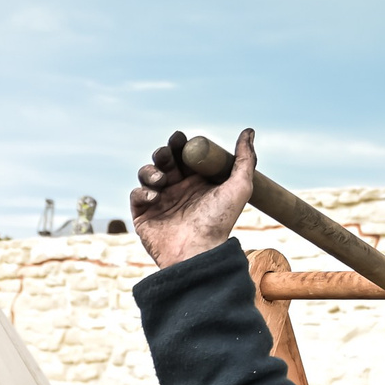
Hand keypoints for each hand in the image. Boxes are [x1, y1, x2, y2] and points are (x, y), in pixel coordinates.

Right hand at [131, 127, 258, 268]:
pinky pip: (136, 194)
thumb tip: (248, 132)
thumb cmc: (220, 222)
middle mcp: (177, 190)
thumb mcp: (240, 187)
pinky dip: (143, 191)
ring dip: (151, 170)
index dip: (180, 144)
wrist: (198, 252)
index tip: (181, 139)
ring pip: (146, 174)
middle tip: (167, 153)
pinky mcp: (143, 215)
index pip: (184, 155)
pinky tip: (156, 196)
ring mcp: (159, 202)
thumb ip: (245, 158)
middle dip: (163, 152)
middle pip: (163, 161)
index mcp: (197, 182)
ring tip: (162, 179)